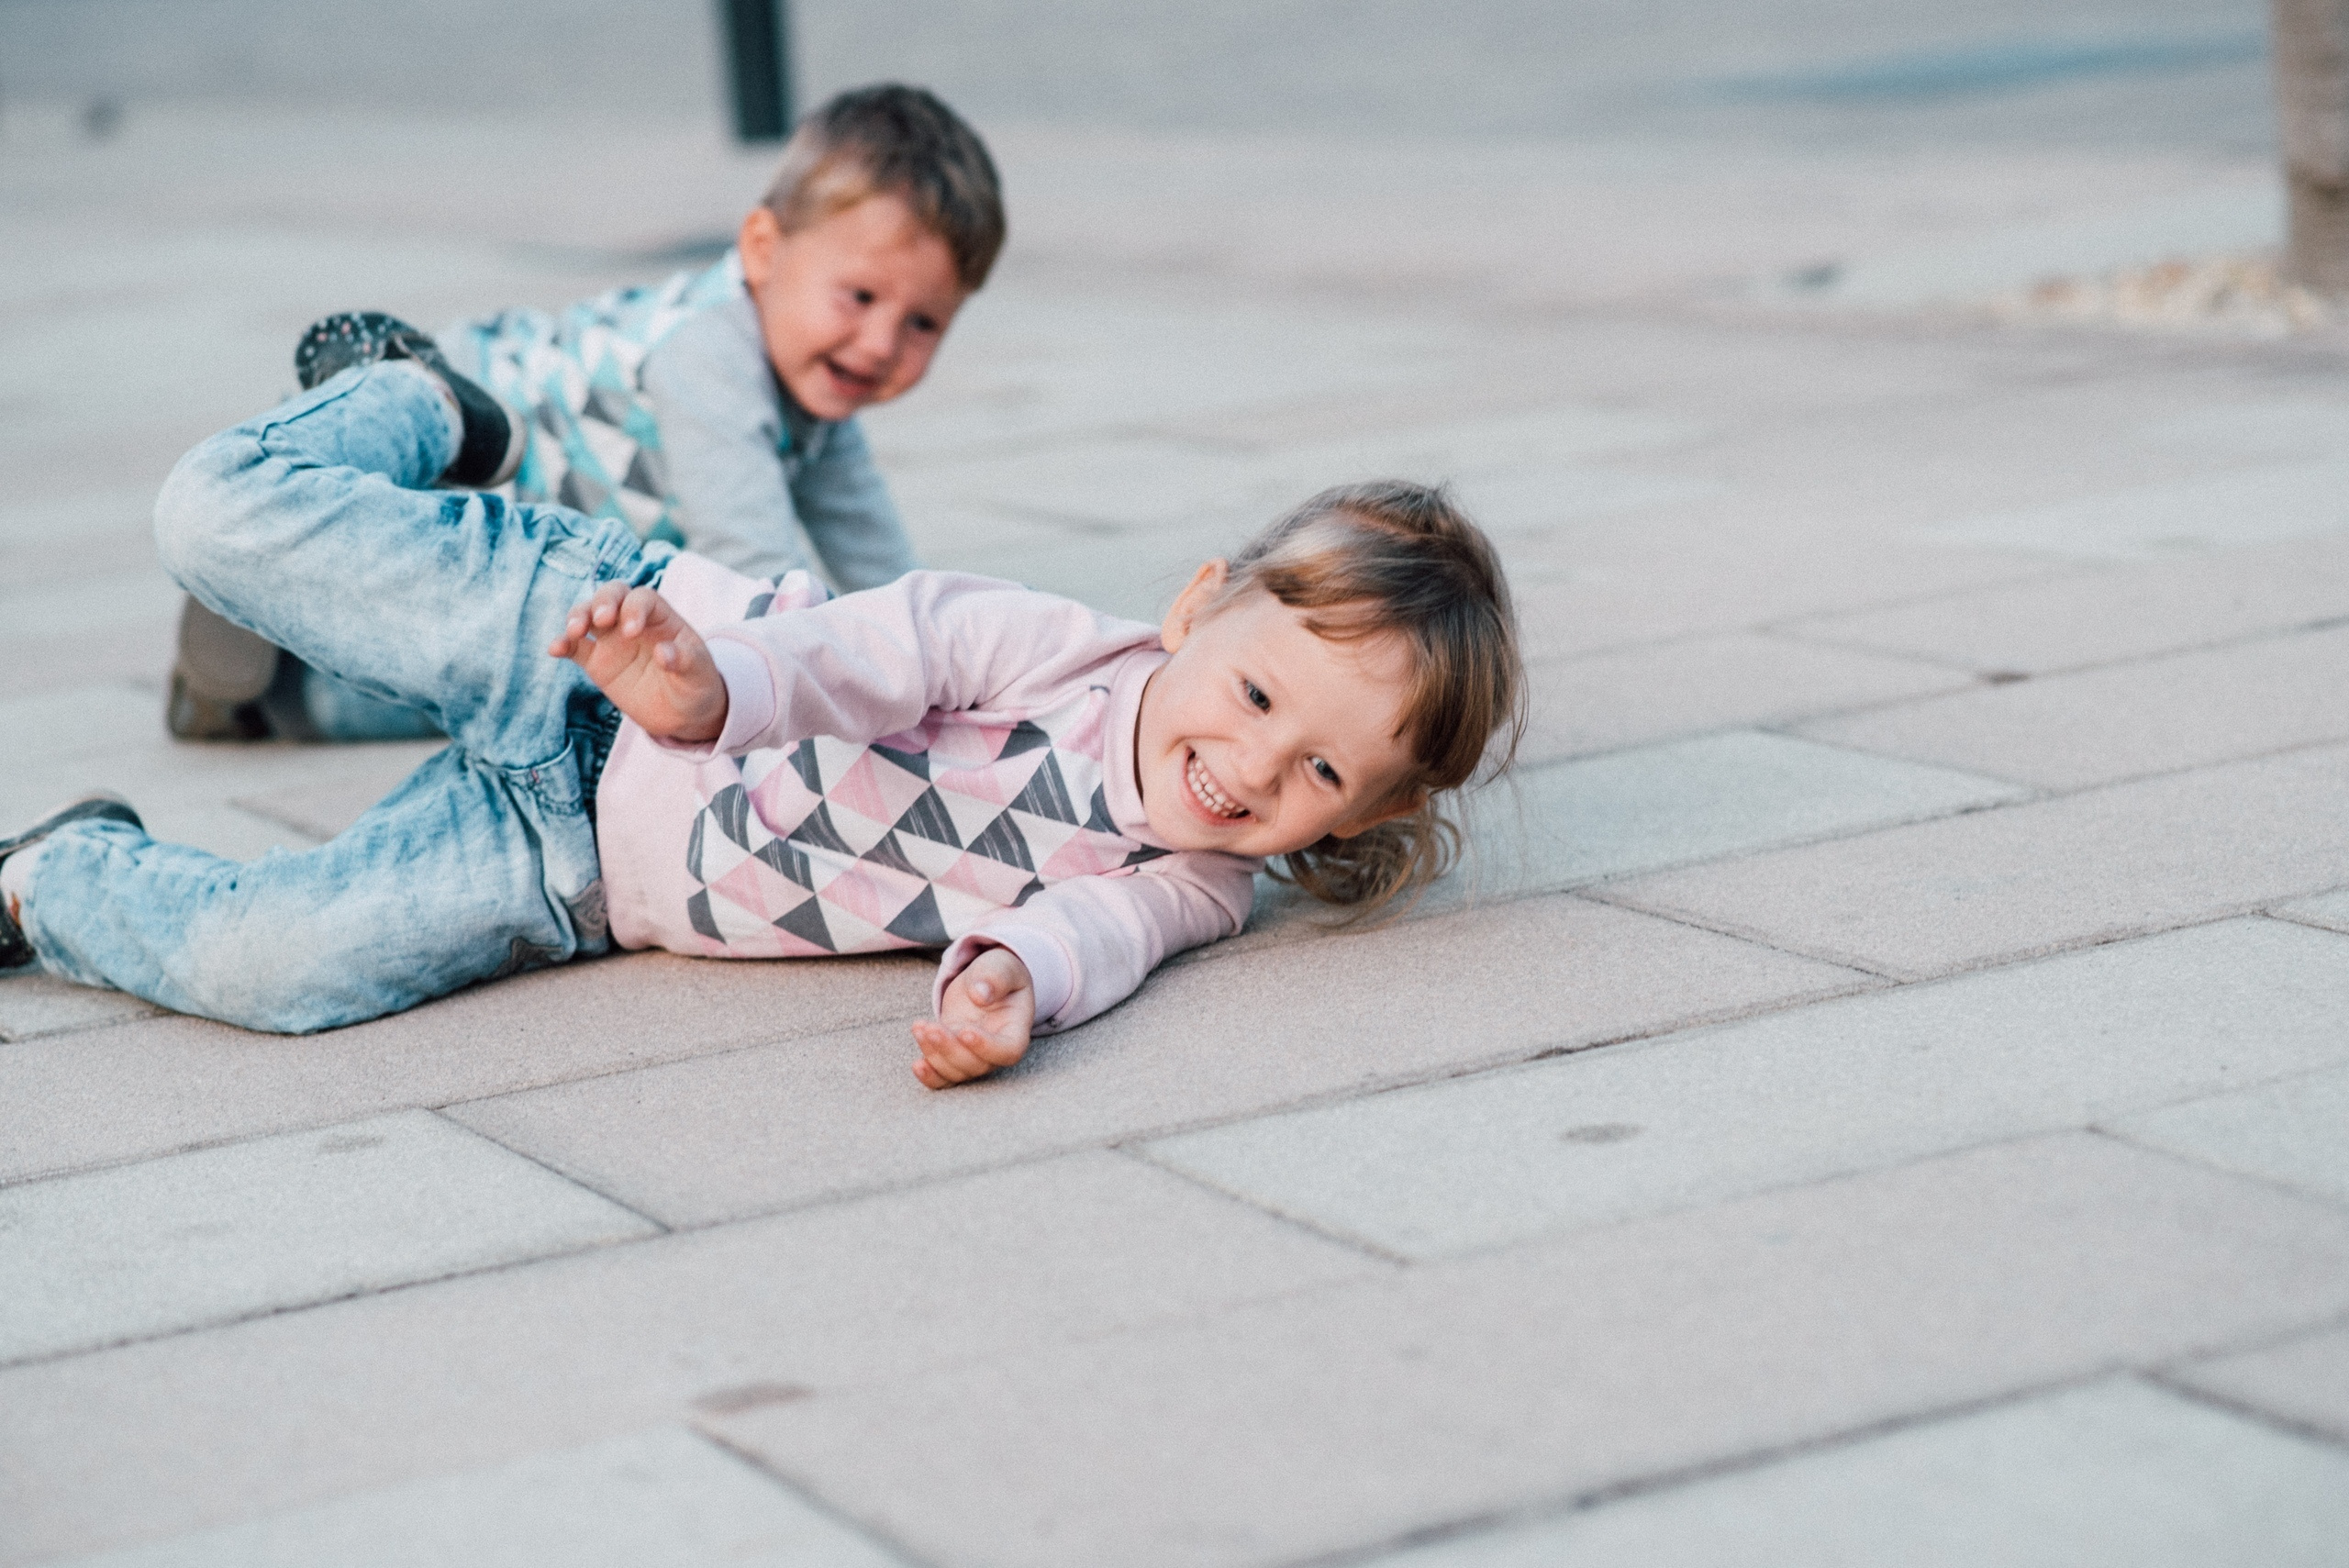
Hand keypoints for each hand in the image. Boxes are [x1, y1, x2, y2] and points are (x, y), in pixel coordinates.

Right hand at [548, 582, 726, 743]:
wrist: (682, 713)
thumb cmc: (695, 685)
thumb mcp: (699, 674)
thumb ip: (685, 661)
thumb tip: (663, 653)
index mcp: (661, 617)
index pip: (643, 599)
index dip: (635, 609)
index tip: (632, 632)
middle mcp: (632, 620)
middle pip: (612, 594)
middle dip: (603, 601)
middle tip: (601, 620)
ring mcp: (611, 639)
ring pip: (588, 614)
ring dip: (577, 616)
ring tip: (574, 632)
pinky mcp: (595, 662)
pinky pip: (575, 647)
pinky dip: (563, 644)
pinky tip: (555, 649)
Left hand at [912, 947, 1034, 1088]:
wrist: (983, 979)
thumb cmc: (999, 973)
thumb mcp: (1002, 966)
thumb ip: (995, 977)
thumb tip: (980, 995)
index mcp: (1015, 1031)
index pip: (1007, 1051)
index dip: (986, 1047)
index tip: (965, 1031)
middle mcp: (995, 1050)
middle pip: (976, 1066)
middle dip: (950, 1049)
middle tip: (931, 1028)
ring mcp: (973, 1055)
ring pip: (956, 1072)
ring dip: (934, 1055)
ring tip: (920, 1028)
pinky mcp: (953, 1054)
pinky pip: (944, 1077)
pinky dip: (930, 1075)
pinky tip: (917, 1064)